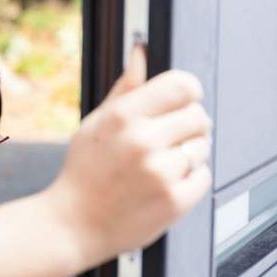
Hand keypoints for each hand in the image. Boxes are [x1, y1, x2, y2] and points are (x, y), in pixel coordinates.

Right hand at [45, 46, 211, 264]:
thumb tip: (140, 52)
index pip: (183, 85)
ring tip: (158, 168)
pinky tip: (161, 186)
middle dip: (188, 127)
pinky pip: (203, 176)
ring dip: (188, 156)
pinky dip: (189, 181)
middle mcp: (143, 141)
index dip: (188, 93)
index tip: (181, 104)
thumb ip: (125, 88)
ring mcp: (161, 172)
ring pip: (203, 147)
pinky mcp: (175, 200)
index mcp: (123, 116)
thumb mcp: (96, 124)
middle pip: (199, 116)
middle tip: (164, 143)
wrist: (73, 224)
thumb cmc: (84, 172)